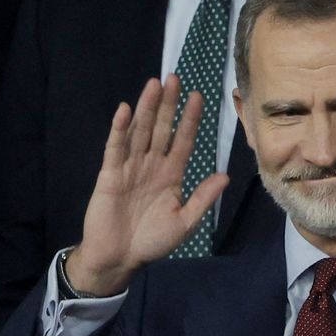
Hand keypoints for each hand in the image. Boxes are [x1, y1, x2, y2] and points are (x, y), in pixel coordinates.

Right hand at [66, 75, 228, 295]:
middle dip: (168, 104)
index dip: (190, 120)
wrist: (120, 258)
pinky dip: (120, 129)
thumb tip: (225, 176)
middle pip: (161, 128)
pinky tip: (125, 109)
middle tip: (174, 78)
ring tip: (154, 84)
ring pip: (140, 132)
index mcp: (171, 175)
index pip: (183, 140)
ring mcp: (130, 167)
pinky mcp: (110, 174)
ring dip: (146, 108)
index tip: (198, 97)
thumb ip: (203, 198)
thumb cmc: (152, 241)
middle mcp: (151, 165)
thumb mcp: (185, 222)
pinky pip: (115, 148)